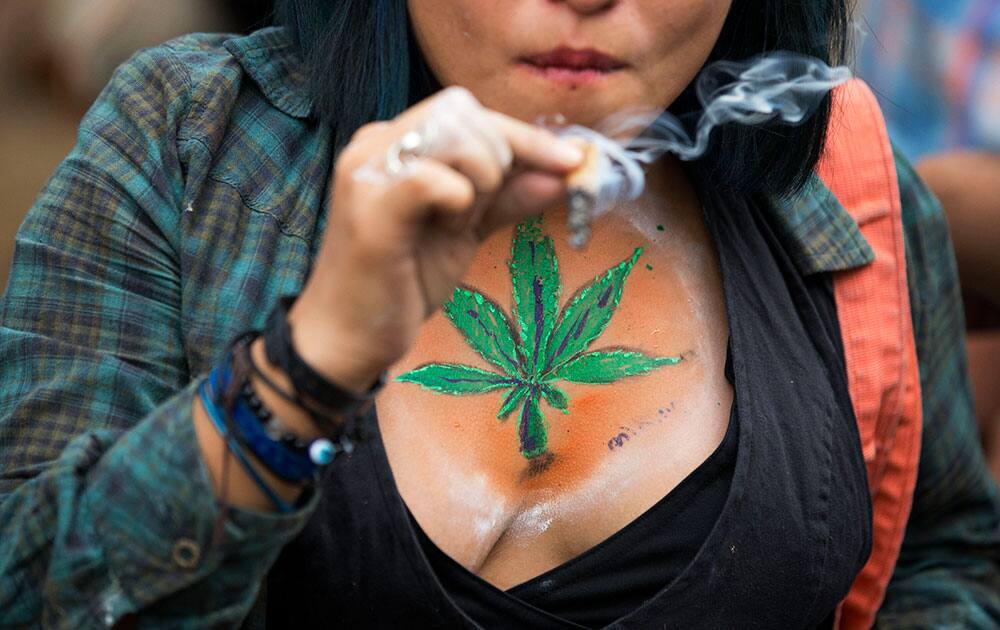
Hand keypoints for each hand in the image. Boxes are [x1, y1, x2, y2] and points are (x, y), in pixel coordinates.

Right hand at [288, 87, 584, 389]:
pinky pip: (436, 180)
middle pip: (464, 112)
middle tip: (483, 210)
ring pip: (456, 136)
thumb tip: (561, 174)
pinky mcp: (369, 206)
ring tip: (456, 226)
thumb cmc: (402, 283)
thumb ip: (506, 199)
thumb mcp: (465, 234)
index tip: (570, 159)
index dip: (525, 136)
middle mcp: (375, 145)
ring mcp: (367, 171)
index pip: (468, 113)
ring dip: (480, 183)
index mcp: (394, 144)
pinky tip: (446, 231)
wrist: (351, 339)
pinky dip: (459, 203)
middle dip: (500, 158)